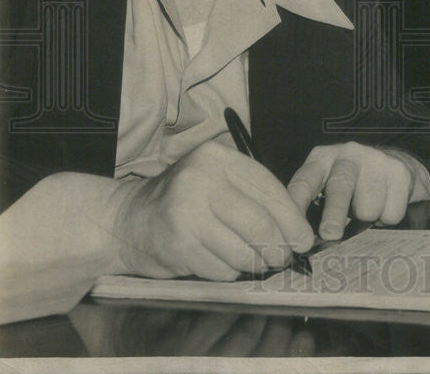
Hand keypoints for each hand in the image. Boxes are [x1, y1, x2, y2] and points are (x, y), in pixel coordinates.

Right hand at [110, 140, 313, 279]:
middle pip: (260, 223)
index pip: (269, 189)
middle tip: (285, 258)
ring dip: (255, 264)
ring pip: (243, 251)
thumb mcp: (217, 182)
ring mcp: (186, 213)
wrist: (125, 220)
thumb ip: (253, 197)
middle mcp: (201, 180)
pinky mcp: (178, 245)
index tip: (305, 239)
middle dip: (279, 247)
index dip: (293, 218)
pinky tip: (220, 262)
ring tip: (254, 262)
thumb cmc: (182, 202)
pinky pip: (222, 269)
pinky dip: (230, 271)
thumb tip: (297, 230)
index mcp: (217, 158)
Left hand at [286, 142, 415, 239]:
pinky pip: (391, 212)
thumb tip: (301, 244)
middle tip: (330, 234)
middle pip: (340, 188)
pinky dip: (386, 219)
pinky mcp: (399, 172)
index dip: (297, 207)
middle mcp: (348, 154)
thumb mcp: (326, 187)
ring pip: (368, 208)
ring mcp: (376, 160)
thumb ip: (312, 209)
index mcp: (322, 159)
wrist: (395, 163)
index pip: (304, 182)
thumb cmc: (351, 185)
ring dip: (366, 221)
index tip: (294, 233)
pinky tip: (384, 205)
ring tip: (366, 211)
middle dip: (333, 214)